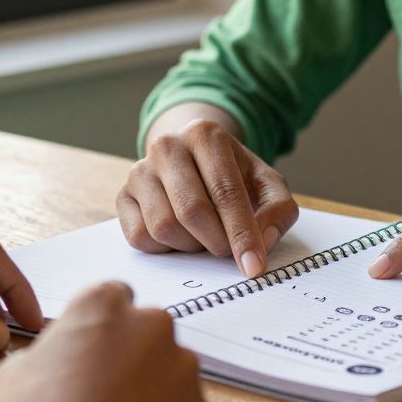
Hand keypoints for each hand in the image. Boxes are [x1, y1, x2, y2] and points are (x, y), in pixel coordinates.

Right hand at [0, 282, 209, 401]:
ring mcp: (182, 368)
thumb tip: (49, 364)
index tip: (93, 348)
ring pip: (171, 371)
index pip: (113, 298)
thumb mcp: (14, 373)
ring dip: (152, 388)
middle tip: (104, 389)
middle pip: (148, 331)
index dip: (102, 327)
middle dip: (132, 354)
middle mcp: (151, 326)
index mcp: (104, 305)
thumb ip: (45, 353)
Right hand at [117, 117, 298, 276]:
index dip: (242, 233)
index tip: (254, 266)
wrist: (193, 160)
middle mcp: (167, 145)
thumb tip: (263, 240)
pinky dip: (165, 248)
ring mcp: (139, 170)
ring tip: (205, 235)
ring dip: (191, 245)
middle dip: (217, 241)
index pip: (225, 191)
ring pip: (163, 227)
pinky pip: (140, 237)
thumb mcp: (266, 184)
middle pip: (192, 211)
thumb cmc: (234, 175)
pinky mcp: (122, 195)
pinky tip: (180, 236)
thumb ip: (278, 210)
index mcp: (205, 134)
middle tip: (229, 251)